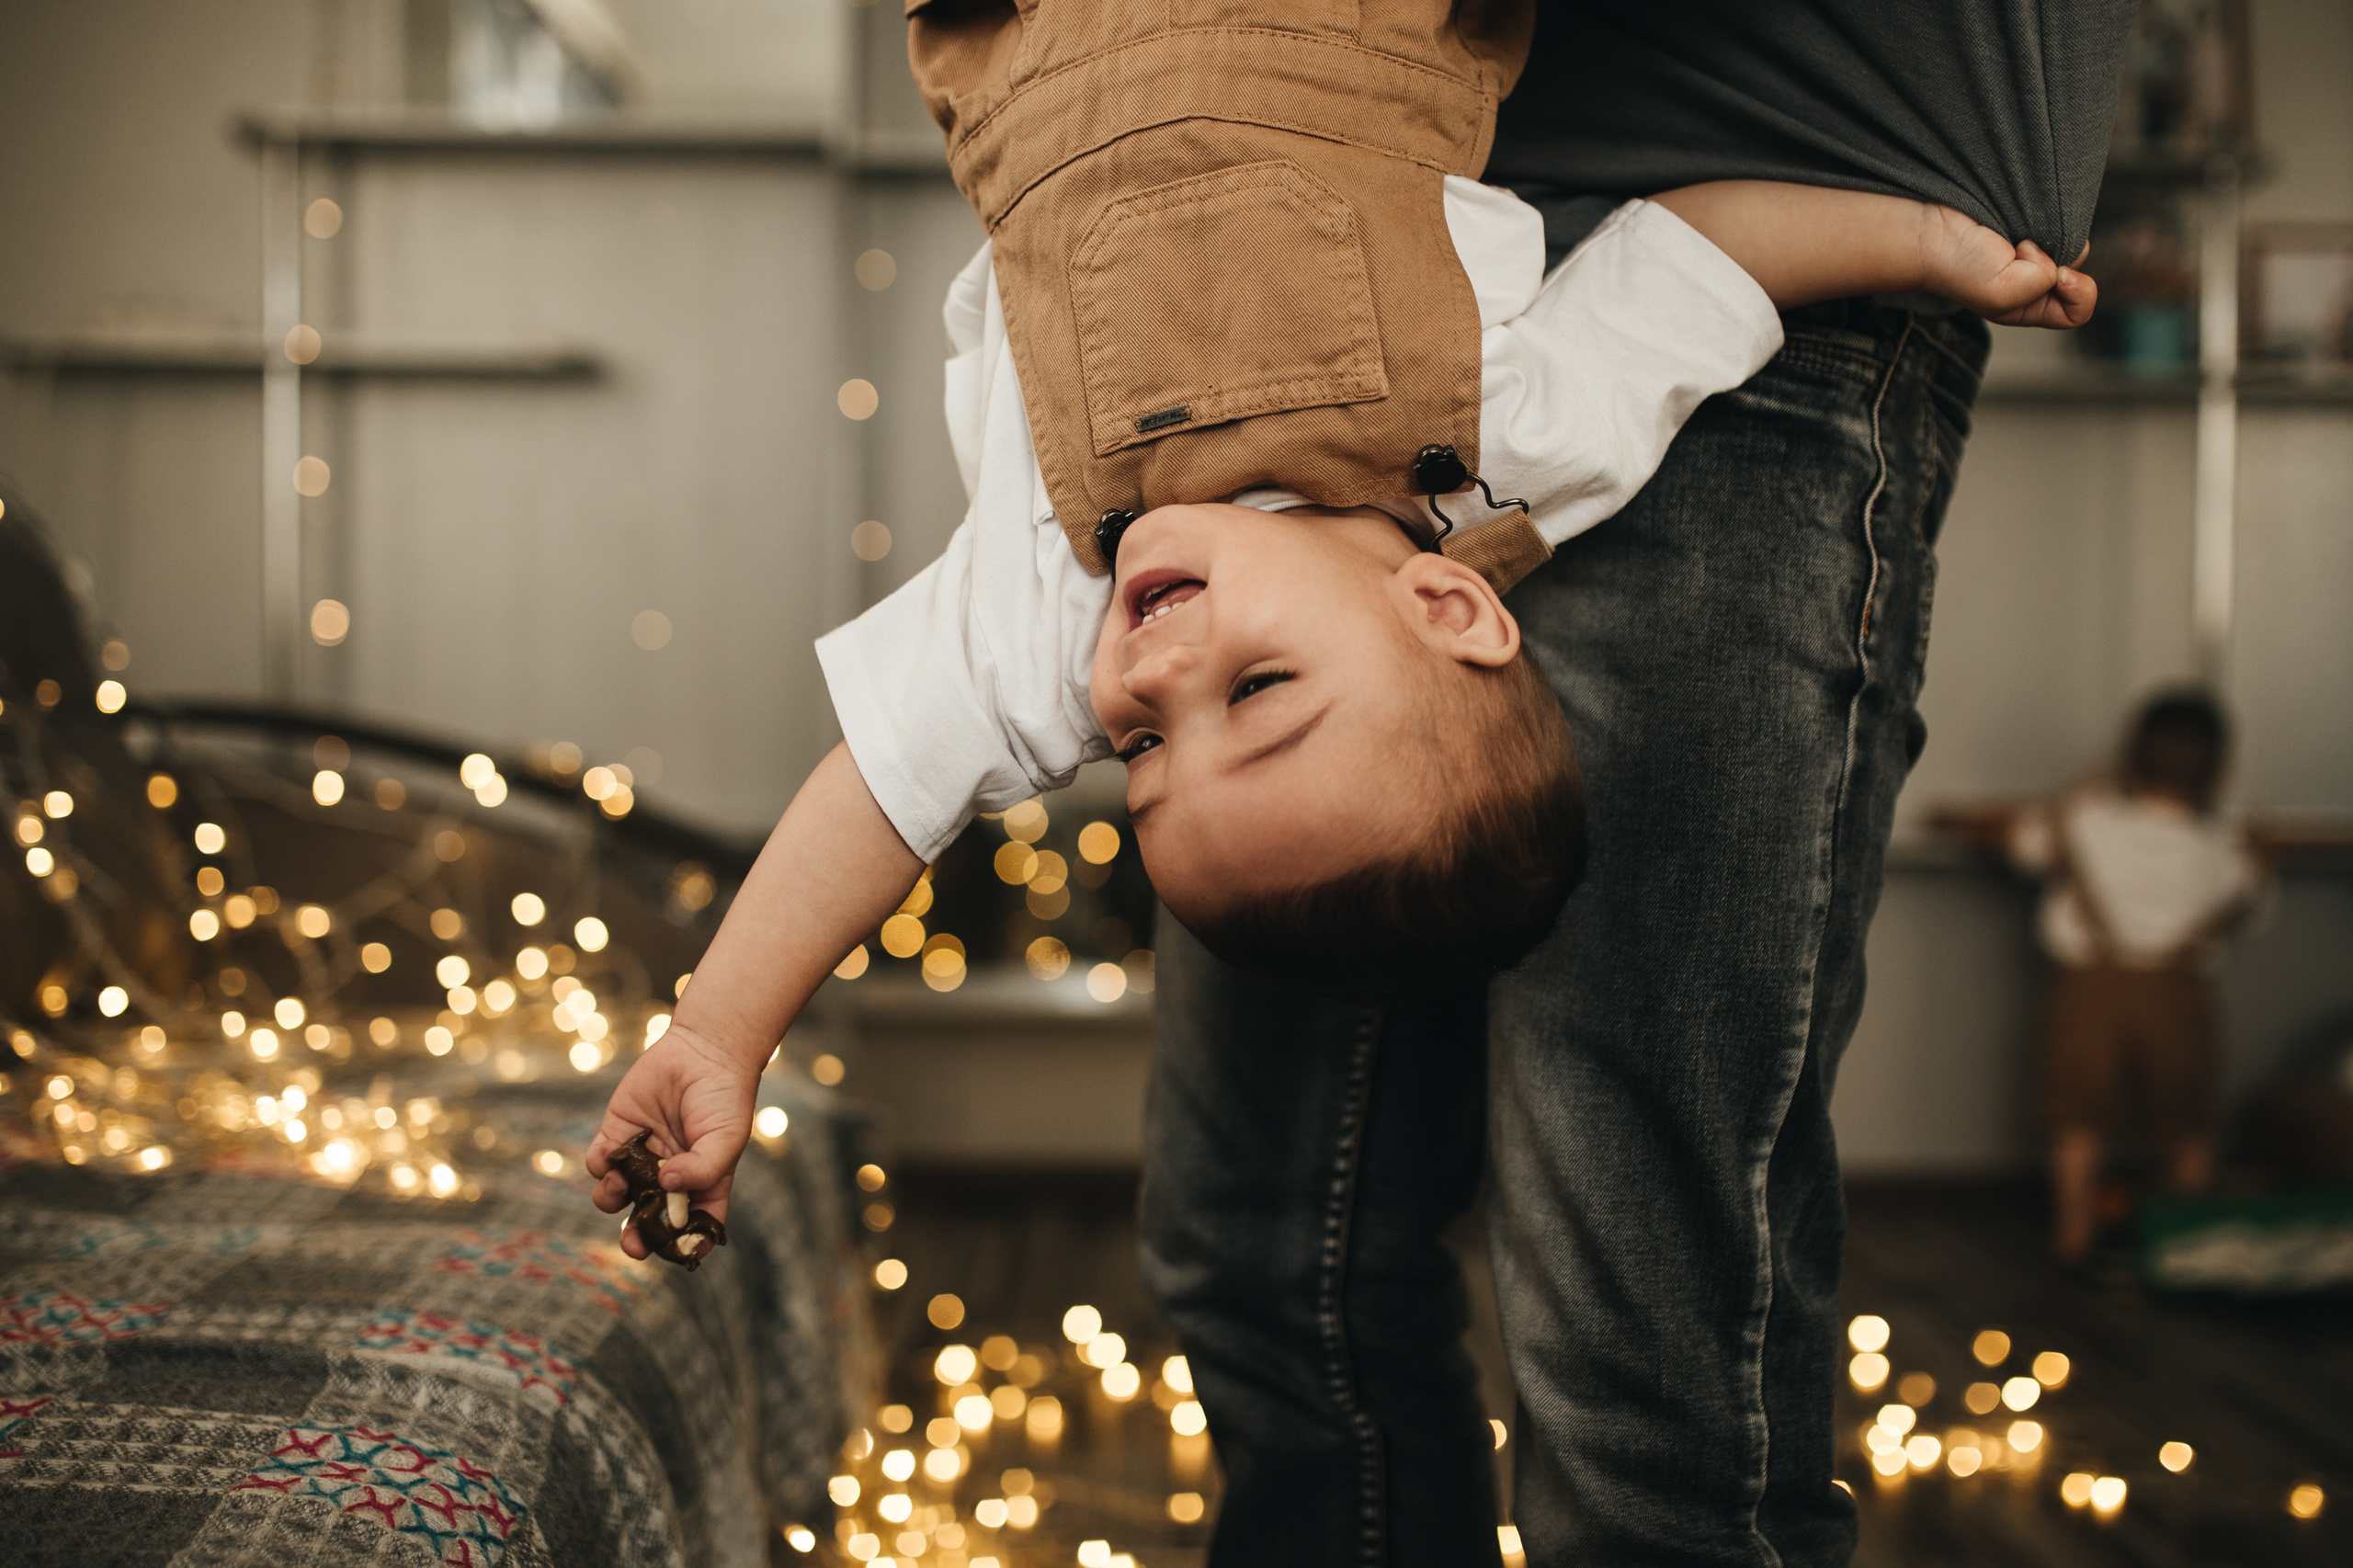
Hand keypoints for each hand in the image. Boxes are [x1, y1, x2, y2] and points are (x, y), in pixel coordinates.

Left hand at [585, 1021, 759, 1258]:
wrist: (703, 1050)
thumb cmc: (725, 1097)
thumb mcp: (727, 1139)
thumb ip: (703, 1170)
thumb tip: (666, 1185)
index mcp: (702, 1185)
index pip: (692, 1227)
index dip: (685, 1246)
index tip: (678, 1254)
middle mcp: (669, 1178)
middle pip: (649, 1221)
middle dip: (639, 1238)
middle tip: (634, 1245)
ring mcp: (642, 1158)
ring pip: (618, 1197)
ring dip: (614, 1202)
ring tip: (620, 1190)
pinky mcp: (618, 1135)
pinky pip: (600, 1163)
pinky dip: (601, 1167)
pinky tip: (613, 1158)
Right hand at [1917, 205, 2096, 328]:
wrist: (1933, 231)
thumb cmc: (1959, 269)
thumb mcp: (2004, 296)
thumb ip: (2046, 281)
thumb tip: (2057, 256)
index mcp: (2031, 309)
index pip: (2078, 311)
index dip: (2078, 293)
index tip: (2057, 276)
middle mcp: (2035, 282)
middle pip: (2079, 273)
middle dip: (2059, 261)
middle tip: (2023, 253)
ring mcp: (2033, 253)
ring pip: (2072, 244)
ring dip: (2053, 236)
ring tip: (2018, 236)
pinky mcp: (2030, 226)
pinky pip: (2059, 221)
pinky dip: (2049, 217)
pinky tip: (2022, 222)